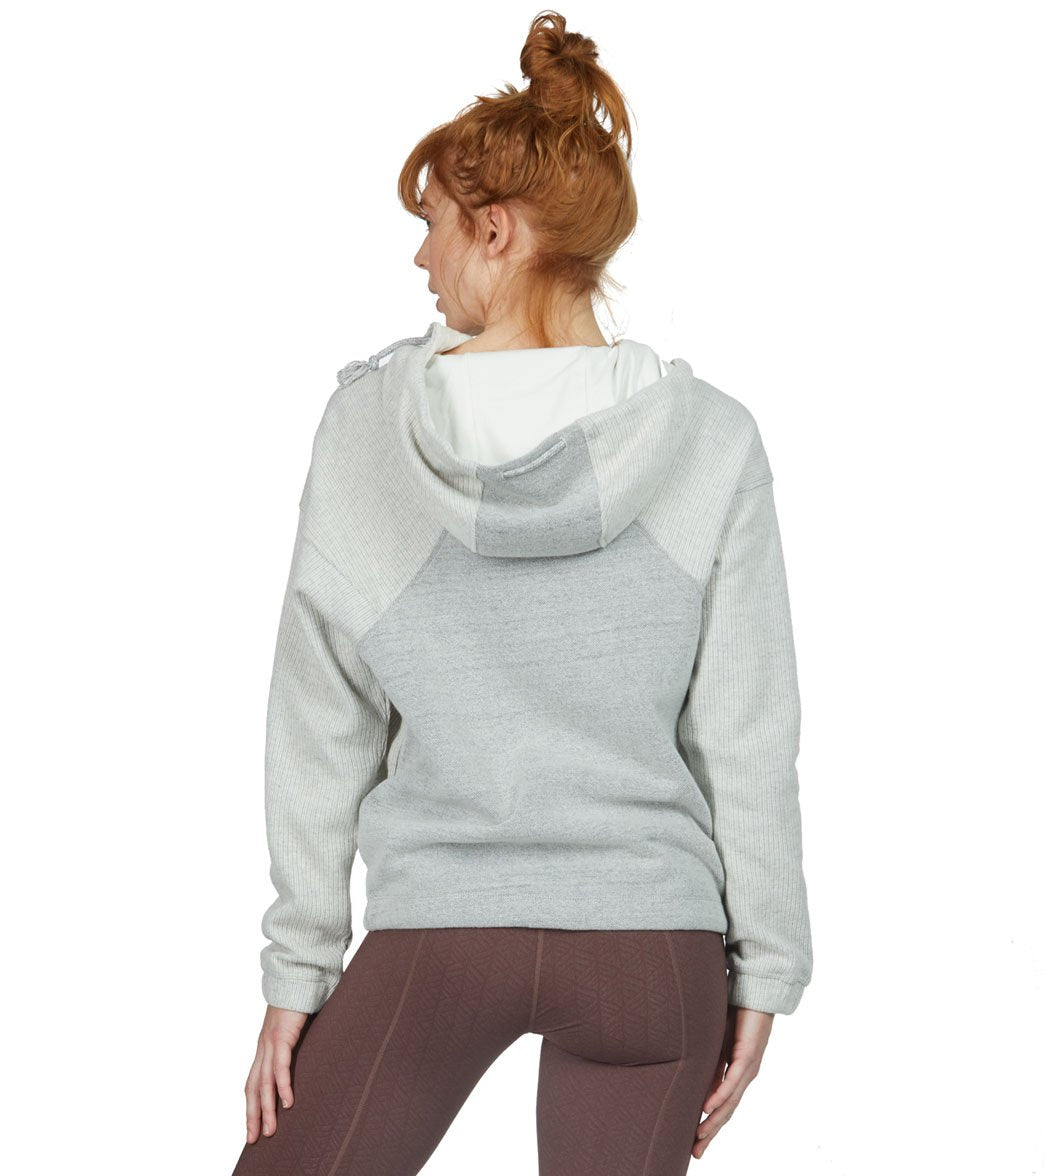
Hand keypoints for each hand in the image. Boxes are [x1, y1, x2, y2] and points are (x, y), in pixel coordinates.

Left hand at [243, 1004, 309, 1142]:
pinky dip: (282, 1086)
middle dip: (252, 1115)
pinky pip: (280, 1066)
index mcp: (266, 1045)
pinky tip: (288, 1102)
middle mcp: (264, 1046)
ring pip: (263, 1082)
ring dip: (266, 1109)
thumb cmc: (302, 996)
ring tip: (270, 1130)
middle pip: (252, 1087)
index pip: (253, 1080)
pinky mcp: (281, 1035)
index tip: (253, 1125)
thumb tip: (315, 1048)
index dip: (252, 1104)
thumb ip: (300, 1040)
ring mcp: (270, 1041)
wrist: (298, 972)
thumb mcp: (298, 1026)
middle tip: (253, 1139)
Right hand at [692, 1003, 773, 1159]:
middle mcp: (744, 1076)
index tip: (695, 1142)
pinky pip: (732, 1081)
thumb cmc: (736, 1014)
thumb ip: (710, 1063)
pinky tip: (708, 1108)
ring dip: (714, 1121)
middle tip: (696, 1153)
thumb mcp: (716, 1043)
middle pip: (727, 1111)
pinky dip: (720, 1096)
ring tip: (699, 1137)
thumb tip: (694, 1081)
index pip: (722, 1106)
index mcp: (737, 1074)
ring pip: (730, 1102)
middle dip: (711, 1132)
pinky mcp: (748, 1056)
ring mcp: (748, 1068)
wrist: (756, 993)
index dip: (709, 1124)